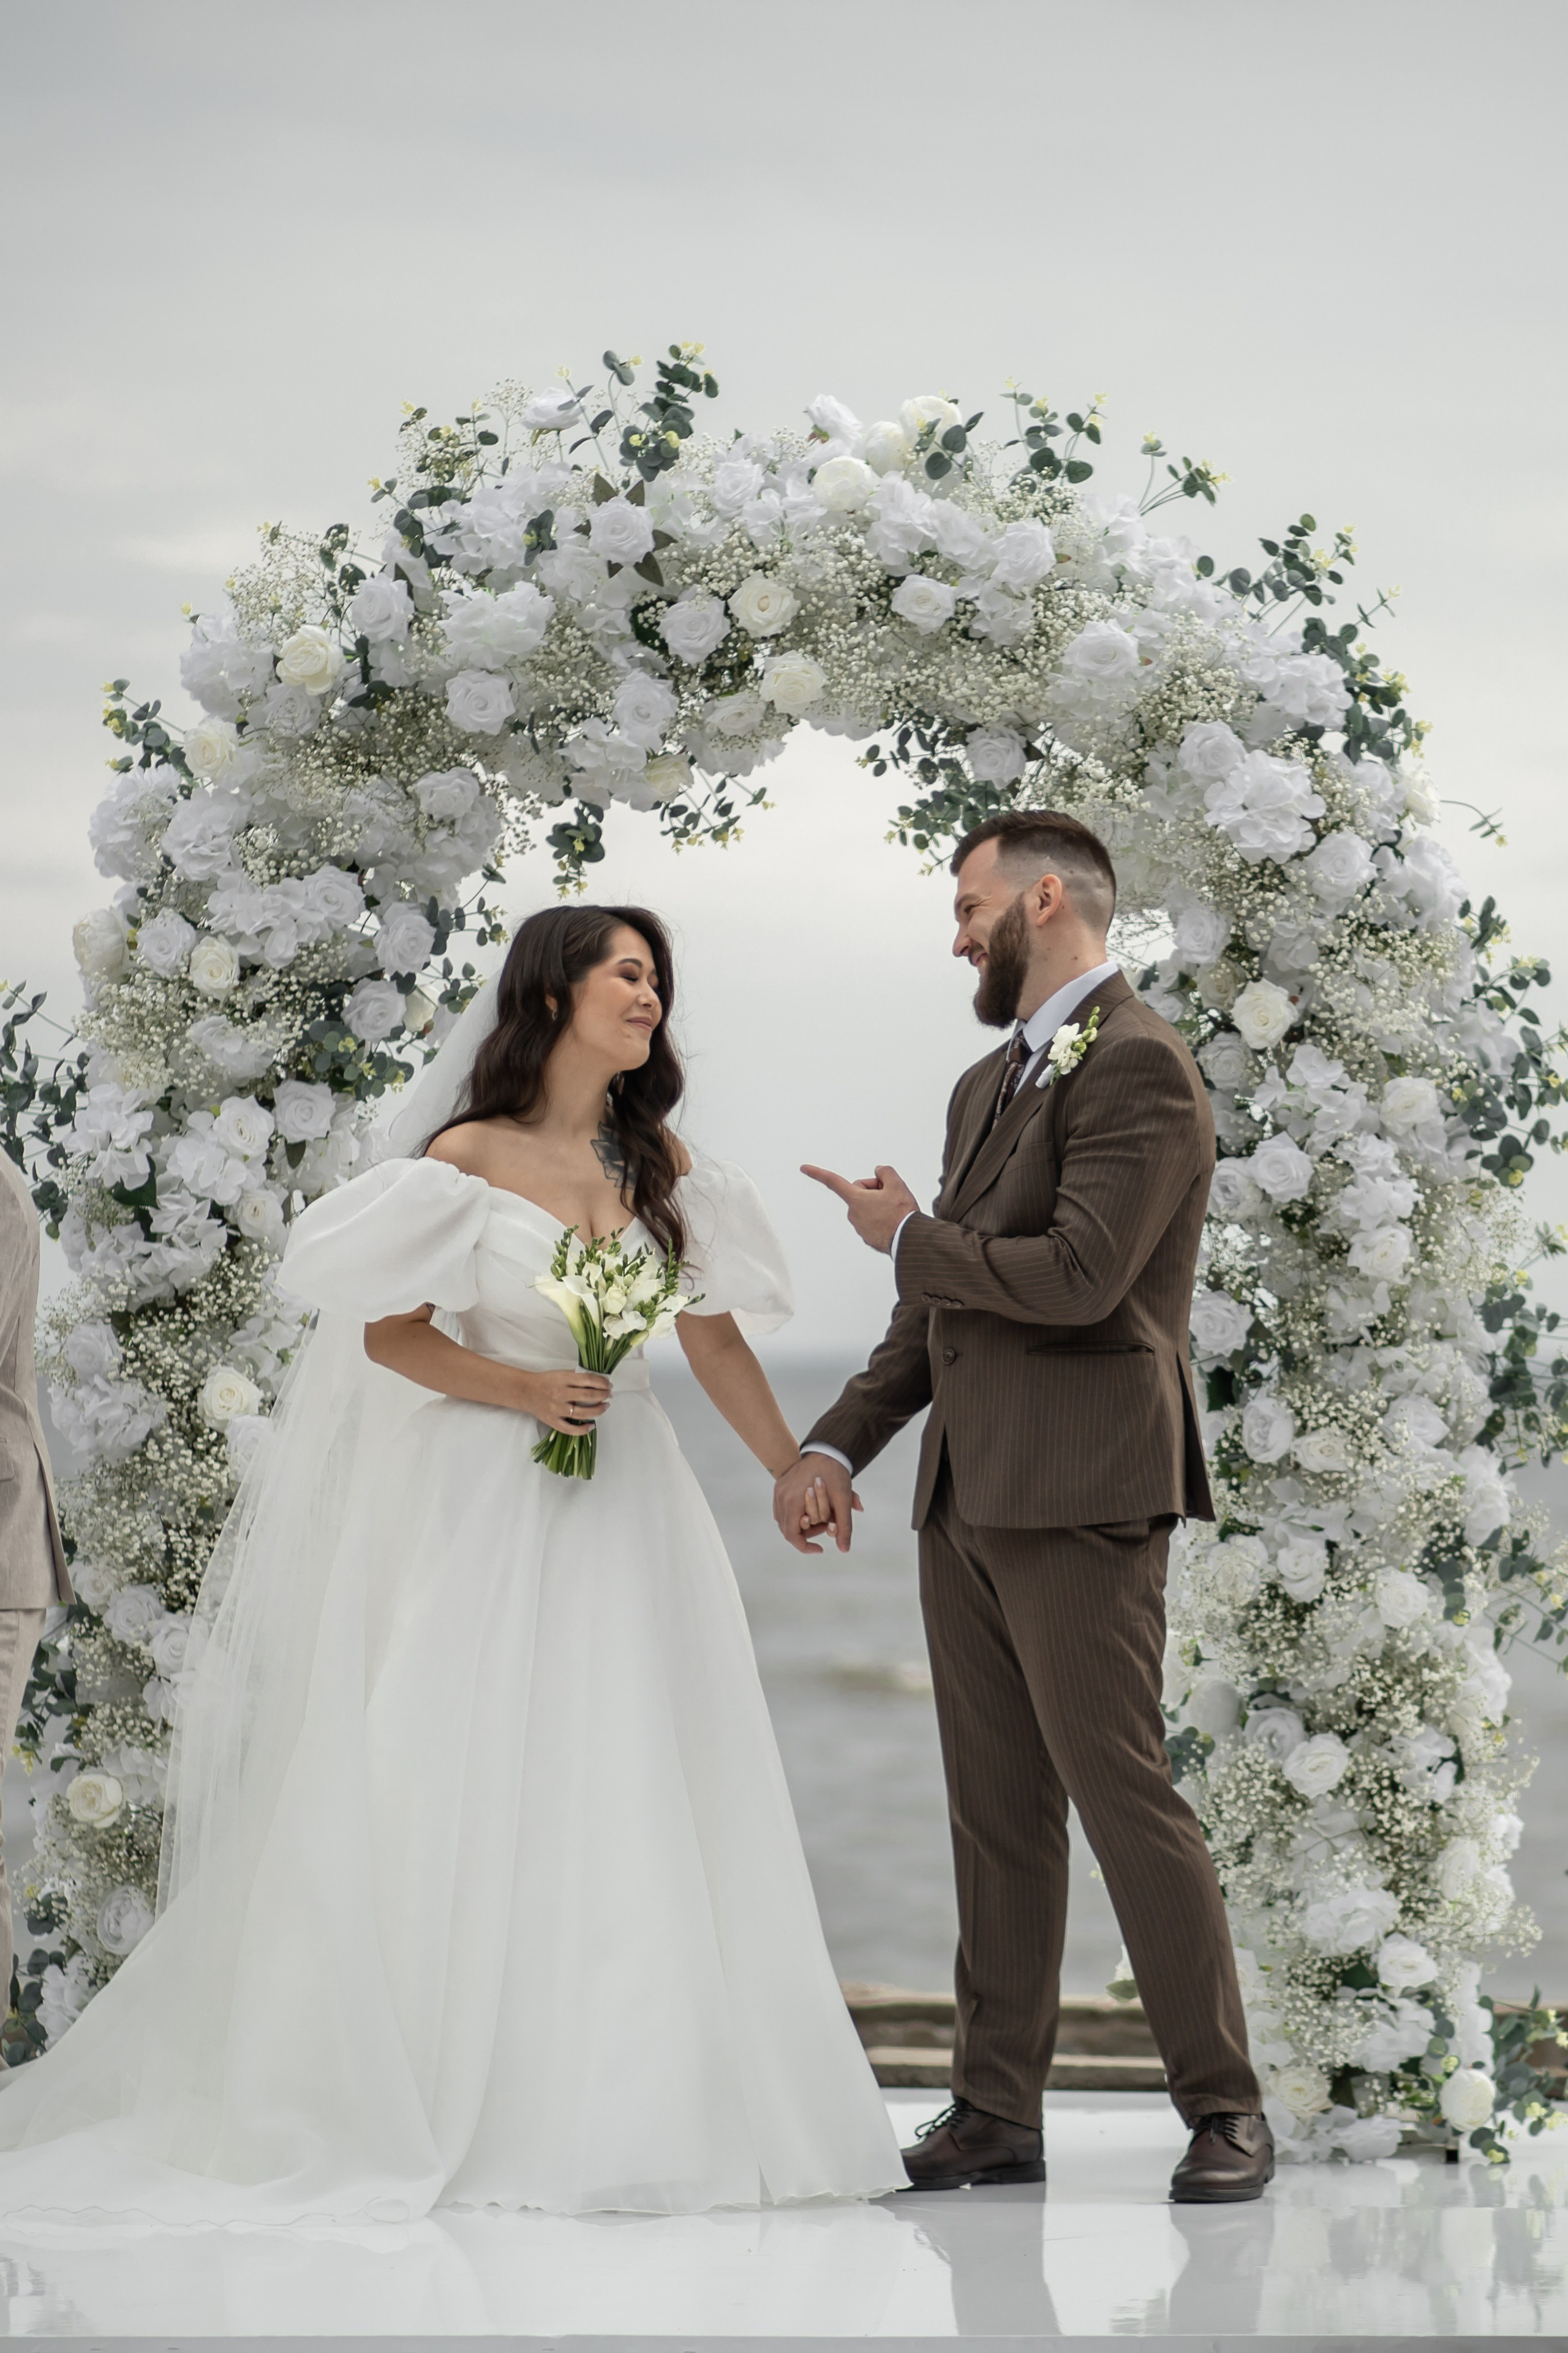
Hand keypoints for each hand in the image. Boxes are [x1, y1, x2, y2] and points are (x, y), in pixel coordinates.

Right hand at [515, 1367, 611, 1435]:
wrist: (526, 1391)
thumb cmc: (545, 1381)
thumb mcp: (561, 1373)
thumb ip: (577, 1377)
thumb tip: (597, 1381)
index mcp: (563, 1379)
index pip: (588, 1380)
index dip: (601, 1382)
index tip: (608, 1385)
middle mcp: (560, 1394)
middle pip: (588, 1396)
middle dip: (603, 1395)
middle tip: (609, 1395)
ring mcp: (556, 1409)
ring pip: (582, 1413)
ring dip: (597, 1410)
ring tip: (605, 1407)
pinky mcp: (552, 1421)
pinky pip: (569, 1429)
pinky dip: (582, 1430)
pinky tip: (591, 1426)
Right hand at [774, 1452, 861, 1554]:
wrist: (827, 1449)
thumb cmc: (834, 1474)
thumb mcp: (842, 1500)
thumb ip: (844, 1526)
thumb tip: (844, 1549)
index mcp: (793, 1501)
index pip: (792, 1536)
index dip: (805, 1546)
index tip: (821, 1548)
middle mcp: (781, 1497)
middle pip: (787, 1529)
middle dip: (806, 1534)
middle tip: (824, 1527)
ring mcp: (778, 1491)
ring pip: (783, 1520)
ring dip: (800, 1525)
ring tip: (818, 1519)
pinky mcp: (779, 1486)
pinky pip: (782, 1509)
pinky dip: (794, 1515)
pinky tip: (810, 1512)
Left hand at [802, 1162, 918, 1253]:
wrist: (909, 1241)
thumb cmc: (902, 1214)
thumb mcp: (897, 1185)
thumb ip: (885, 1172)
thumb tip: (879, 1171)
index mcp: (855, 1199)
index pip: (833, 1181)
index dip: (817, 1173)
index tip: (803, 1168)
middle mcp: (853, 1214)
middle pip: (860, 1192)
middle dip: (874, 1191)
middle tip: (892, 1196)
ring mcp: (860, 1228)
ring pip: (868, 1207)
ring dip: (879, 1205)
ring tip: (896, 1212)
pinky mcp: (868, 1238)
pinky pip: (873, 1220)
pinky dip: (882, 1218)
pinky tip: (895, 1221)